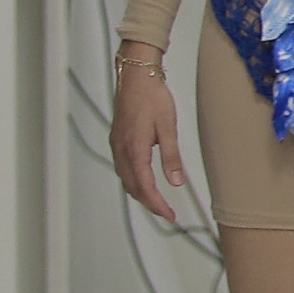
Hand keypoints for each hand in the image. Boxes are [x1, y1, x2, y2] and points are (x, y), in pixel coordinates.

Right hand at [110, 47, 186, 221]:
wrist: (136, 76)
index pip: (144, 186)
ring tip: (157, 201)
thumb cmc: (152, 97)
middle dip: (149, 203)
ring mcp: (117, 144)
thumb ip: (171, 157)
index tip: (169, 216)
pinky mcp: (117, 139)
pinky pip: (122, 167)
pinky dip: (133, 179)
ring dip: (140, 193)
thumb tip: (176, 182)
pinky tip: (142, 179)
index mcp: (134, 149)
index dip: (157, 204)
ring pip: (126, 178)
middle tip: (166, 213)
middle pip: (132, 187)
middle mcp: (121, 149)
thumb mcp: (168, 127)